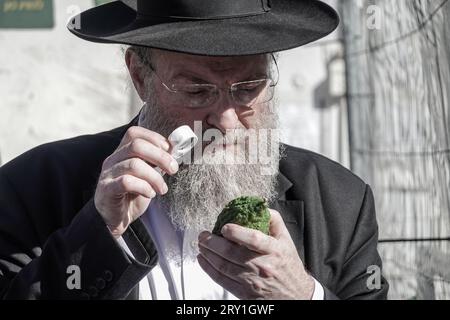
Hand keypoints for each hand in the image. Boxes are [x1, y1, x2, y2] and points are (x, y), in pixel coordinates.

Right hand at [94, 126, 178, 237]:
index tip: (170, 151)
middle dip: (160, 156)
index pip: (134, 133)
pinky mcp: (106, 189)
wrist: (115, 220)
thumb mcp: (148, 176)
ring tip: (162, 189)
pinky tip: (150, 194)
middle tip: (173, 169)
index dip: (155, 138)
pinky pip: (126, 182)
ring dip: (155, 177)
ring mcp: (108, 173)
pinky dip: (144, 187)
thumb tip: (174, 151)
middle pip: (136, 145)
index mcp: (122, 152)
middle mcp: (112, 159)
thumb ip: (156, 163)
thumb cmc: (133, 195)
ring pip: (134, 165)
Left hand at [197, 209, 314, 299]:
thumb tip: (257, 206)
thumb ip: (273, 219)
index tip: (224, 227)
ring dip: (208, 254)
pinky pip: (222, 280)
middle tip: (203, 234)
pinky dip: (209, 269)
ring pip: (223, 266)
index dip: (236, 232)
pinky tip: (203, 260)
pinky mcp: (245, 293)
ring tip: (201, 244)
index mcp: (273, 250)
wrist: (295, 294)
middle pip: (231, 253)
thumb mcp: (286, 239)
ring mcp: (252, 281)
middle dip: (212, 242)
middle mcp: (262, 266)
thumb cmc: (288, 263)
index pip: (253, 239)